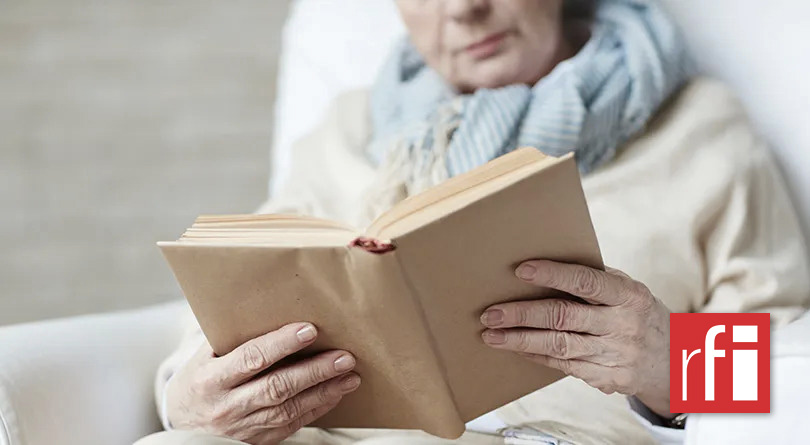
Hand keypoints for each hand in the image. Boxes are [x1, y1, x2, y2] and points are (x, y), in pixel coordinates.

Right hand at [166, 322, 360, 443]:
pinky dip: (317, 408)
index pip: (251, 358)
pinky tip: (335, 393)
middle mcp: (227, 406)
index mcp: (210, 379)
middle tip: (343, 356)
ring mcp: (243, 427)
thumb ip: (232, 339)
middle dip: (314, 371)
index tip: (309, 330)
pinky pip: (292, 424)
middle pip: (277, 387)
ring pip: (289, 409)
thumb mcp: (203, 359)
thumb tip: (269, 308)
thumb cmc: (197, 383)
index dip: (281, 344)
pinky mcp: (258, 441)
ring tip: (349, 375)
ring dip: (324, 392)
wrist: (184, 429)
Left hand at [480, 260, 671, 416]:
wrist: (674, 361)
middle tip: (490, 313)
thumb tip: (545, 263)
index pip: (586, 281)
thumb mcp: (628, 291)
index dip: (552, 274)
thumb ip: (595, 280)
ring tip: (491, 334)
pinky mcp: (606, 378)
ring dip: (520, 340)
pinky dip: (535, 355)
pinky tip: (515, 348)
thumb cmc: (637, 314)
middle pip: (563, 317)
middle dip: (522, 314)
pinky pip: (563, 365)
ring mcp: (615, 355)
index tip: (521, 269)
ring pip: (558, 346)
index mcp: (628, 296)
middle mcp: (622, 326)